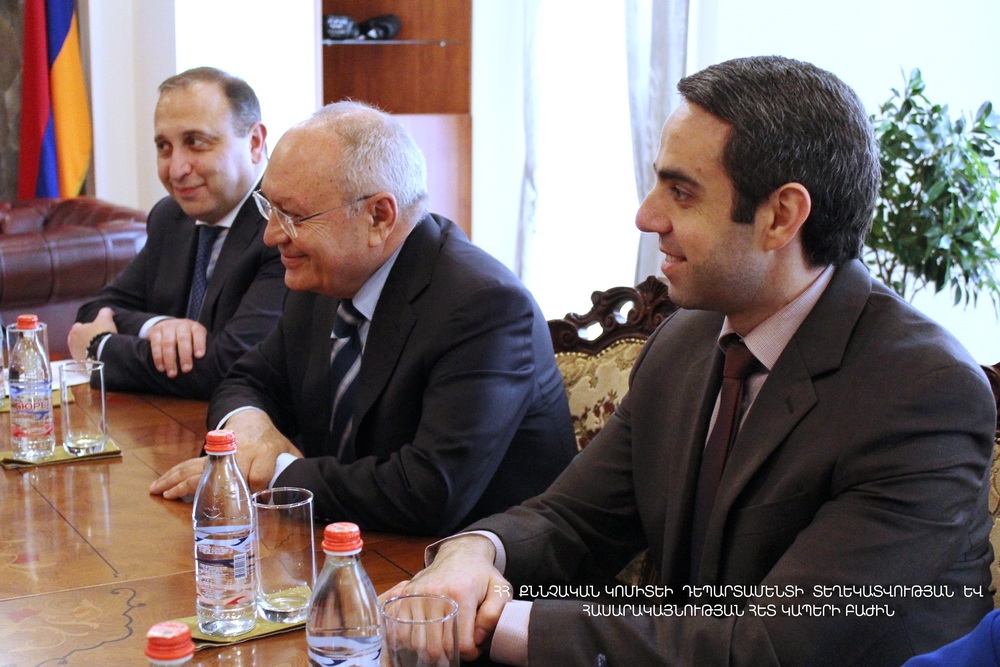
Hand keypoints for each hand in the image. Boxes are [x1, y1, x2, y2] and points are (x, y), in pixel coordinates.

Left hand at [67, 307, 117, 359]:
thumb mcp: (105, 319)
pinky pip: (84, 358)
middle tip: (94, 338)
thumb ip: (105, 313)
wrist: (104, 352)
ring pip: (78, 348)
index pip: (77, 326)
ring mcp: (75, 354)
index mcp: (75, 330)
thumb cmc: (102, 333)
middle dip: (82, 338)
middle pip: (76, 338)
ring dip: (85, 347)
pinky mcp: (81, 363)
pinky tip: (96, 355)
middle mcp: (72, 342)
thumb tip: (107, 310)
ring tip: (95, 348)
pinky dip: (88, 356)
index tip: (94, 328)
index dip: (85, 326)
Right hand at [146, 318, 208, 377]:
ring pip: (168, 343)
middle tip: (186, 370)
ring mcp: (167, 326)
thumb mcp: (196, 339)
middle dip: (185, 355)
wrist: (167, 326)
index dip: (199, 344)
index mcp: (194, 327)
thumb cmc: (187, 339)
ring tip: (172, 374)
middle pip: (183, 339)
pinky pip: (156, 345)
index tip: (199, 356)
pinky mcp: (154, 331)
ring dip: (170, 360)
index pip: (198, 333)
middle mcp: (181, 324)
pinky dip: (158, 358)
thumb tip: (204, 366)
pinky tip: (161, 368)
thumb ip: (199, 349)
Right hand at [148, 409, 300, 498]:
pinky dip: (174, 476)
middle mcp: (240, 452)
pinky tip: (161, 487)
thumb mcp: (287, 451)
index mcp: (264, 451)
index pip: (260, 473)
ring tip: (160, 493)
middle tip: (200, 503)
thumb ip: (293, 468)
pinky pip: (190, 465)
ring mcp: (221, 453)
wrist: (253, 417)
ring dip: (177, 481)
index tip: (255, 500)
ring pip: (198, 467)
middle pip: (224, 472)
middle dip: (210, 489)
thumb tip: (303, 488)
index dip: (258, 488)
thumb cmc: (272, 441)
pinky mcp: (209, 455)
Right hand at [381, 535, 511, 661]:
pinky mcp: (405, 596)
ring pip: (417, 643)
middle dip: (450, 654)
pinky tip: (428, 636)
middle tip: (459, 645)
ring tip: (444, 641)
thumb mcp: (501, 590)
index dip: (470, 653)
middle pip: (435, 646)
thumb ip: (494, 615)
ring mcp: (417, 595)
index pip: (461, 642)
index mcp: (461, 593)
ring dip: (430, 650)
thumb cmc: (481, 576)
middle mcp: (435, 594)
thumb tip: (477, 638)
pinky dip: (413, 642)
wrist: (460, 554)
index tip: (474, 648)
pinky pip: (402, 632)